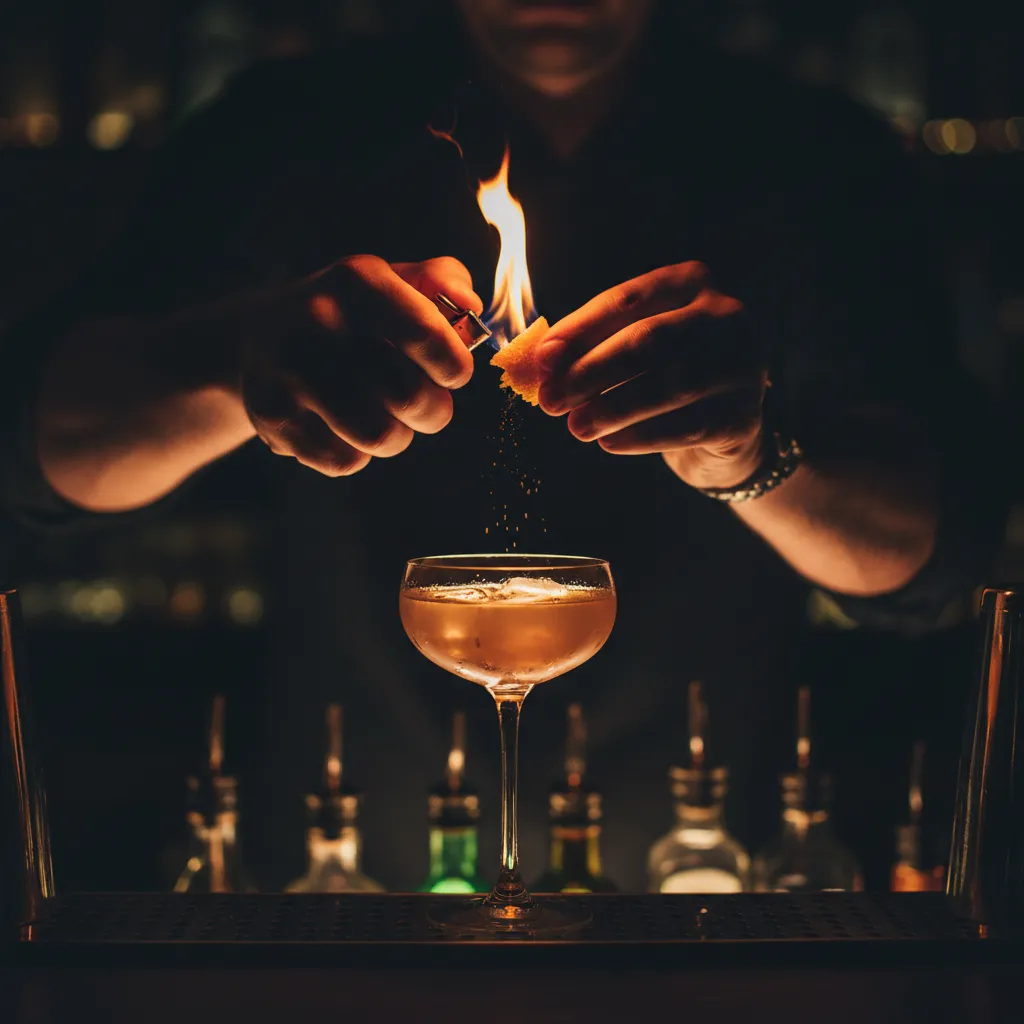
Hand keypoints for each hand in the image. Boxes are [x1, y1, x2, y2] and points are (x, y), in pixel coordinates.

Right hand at [241, 255, 478, 475]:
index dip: (455, 366)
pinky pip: (344, 460)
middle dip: (433, 410)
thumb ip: (442, 281)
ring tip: (386, 416)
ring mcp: (290, 373)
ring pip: (380, 437)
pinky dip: (357, 453)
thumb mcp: (390, 280)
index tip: (453, 373)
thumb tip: (470, 305)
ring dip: (397, 436)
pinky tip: (345, 427)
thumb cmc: (346, 313)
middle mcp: (318, 322)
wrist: (254, 336)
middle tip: (425, 402)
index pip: (428, 335)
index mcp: (357, 282)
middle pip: (410, 397)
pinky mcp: (273, 417)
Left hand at [536, 261, 766, 489]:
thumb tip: (541, 362)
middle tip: (550, 400)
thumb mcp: (632, 349)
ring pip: (667, 386)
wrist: (724, 428)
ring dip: (612, 409)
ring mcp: (741, 364)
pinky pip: (684, 427)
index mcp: (690, 283)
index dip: (580, 329)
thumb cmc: (663, 377)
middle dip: (591, 371)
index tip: (542, 358)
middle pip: (648, 341)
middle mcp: (724, 316)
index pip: (627, 300)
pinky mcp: (743, 415)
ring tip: (576, 426)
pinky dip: (639, 436)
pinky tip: (610, 442)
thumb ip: (592, 347)